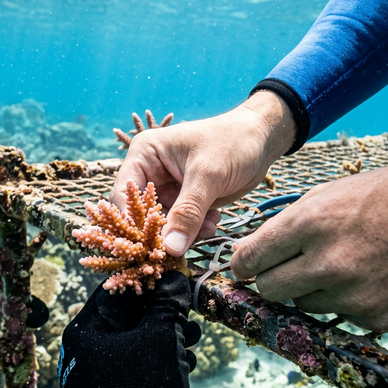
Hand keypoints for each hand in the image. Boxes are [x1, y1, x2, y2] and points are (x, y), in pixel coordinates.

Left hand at [57, 271, 201, 387]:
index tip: (178, 282)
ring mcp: (97, 377)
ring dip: (168, 338)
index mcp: (85, 331)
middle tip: (190, 316)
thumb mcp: (161, 339)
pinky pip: (137, 368)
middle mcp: (85, 352)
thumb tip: (174, 276)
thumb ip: (167, 303)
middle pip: (129, 317)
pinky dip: (160, 362)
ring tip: (193, 341)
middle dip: (164, 314)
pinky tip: (184, 365)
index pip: (118, 290)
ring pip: (137, 343)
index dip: (151, 282)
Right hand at [110, 91, 296, 255]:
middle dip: (162, 232)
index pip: (125, 196)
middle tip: (179, 246)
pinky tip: (213, 222)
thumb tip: (170, 248)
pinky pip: (181, 226)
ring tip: (207, 226)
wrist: (263, 140)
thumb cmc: (232, 142)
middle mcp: (151, 173)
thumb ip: (188, 212)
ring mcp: (168, 189)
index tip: (149, 246)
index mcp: (145, 155)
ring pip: (163, 225)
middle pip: (141, 214)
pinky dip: (195, 230)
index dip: (133, 223)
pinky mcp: (185, 201)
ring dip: (184, 232)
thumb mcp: (208, 175)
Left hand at [231, 154, 387, 332]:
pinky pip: (341, 317)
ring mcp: (354, 296)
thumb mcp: (334, 192)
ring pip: (305, 306)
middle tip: (288, 269)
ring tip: (346, 265)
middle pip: (270, 290)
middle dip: (272, 280)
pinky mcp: (377, 319)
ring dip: (313, 290)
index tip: (244, 269)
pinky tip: (372, 278)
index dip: (242, 265)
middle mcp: (328, 264)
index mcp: (312, 223)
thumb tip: (250, 254)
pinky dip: (348, 302)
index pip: (251, 260)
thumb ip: (288, 225)